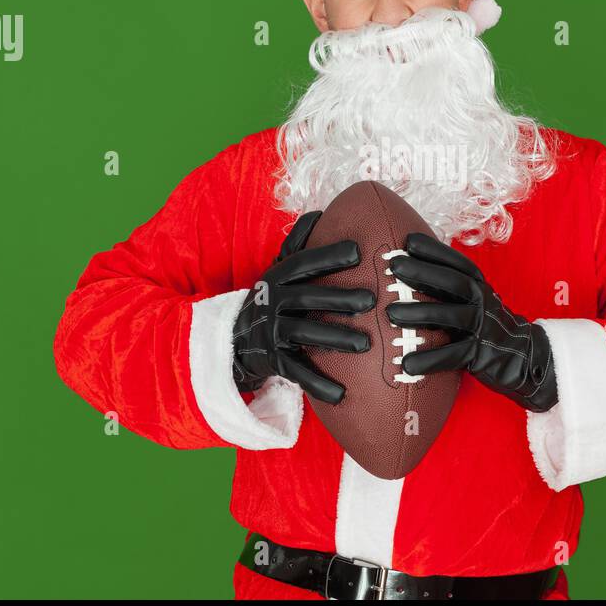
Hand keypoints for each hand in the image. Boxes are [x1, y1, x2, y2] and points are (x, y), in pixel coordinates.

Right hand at [232, 211, 375, 405]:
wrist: (232, 340)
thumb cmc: (268, 300)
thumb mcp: (276, 270)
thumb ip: (296, 244)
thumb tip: (319, 211)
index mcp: (277, 277)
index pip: (303, 262)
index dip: (328, 256)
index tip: (358, 252)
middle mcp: (272, 301)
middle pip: (307, 297)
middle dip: (340, 297)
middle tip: (373, 299)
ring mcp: (270, 331)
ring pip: (304, 333)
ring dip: (335, 338)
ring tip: (366, 344)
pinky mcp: (272, 360)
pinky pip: (297, 372)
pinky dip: (318, 384)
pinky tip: (342, 394)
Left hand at [384, 233, 557, 412]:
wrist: (523, 355)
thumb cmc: (484, 323)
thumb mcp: (472, 299)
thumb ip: (447, 286)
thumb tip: (408, 269)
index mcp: (477, 284)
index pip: (456, 263)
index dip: (433, 250)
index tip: (408, 241)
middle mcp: (481, 300)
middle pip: (453, 282)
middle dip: (423, 271)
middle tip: (395, 265)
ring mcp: (481, 327)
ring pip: (450, 316)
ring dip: (419, 313)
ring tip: (390, 312)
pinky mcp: (479, 354)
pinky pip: (452, 356)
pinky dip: (429, 360)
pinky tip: (407, 364)